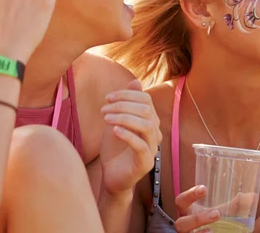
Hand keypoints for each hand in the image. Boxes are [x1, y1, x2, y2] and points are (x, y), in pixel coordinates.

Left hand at [100, 80, 161, 195]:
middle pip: (146, 110)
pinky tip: (113, 130)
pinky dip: (127, 134)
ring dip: (124, 117)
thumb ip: (126, 104)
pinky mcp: (146, 163)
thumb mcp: (117, 122)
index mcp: (150, 122)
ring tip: (106, 118)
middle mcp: (155, 133)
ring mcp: (153, 148)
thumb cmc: (114, 150)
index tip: (108, 98)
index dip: (127, 95)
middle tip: (104, 108)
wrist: (111, 178)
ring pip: (146, 125)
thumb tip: (135, 81)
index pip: (145, 100)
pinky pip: (141, 145)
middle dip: (123, 105)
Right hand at [174, 186, 256, 231]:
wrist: (212, 232)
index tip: (204, 189)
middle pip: (180, 222)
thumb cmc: (213, 221)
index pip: (181, 201)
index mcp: (188, 211)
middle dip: (197, 218)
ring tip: (213, 230)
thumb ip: (235, 205)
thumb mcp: (223, 211)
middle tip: (217, 213)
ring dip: (199, 232)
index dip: (189, 194)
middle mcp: (185, 225)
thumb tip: (252, 196)